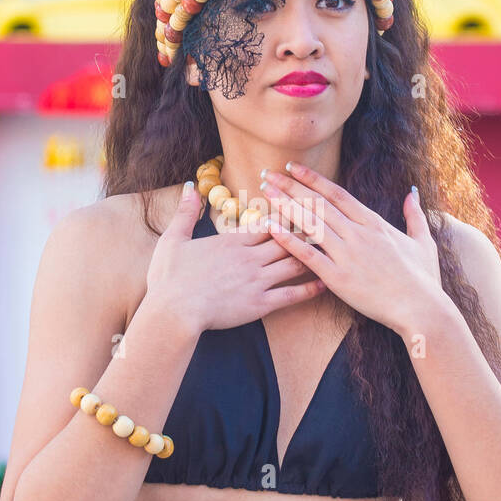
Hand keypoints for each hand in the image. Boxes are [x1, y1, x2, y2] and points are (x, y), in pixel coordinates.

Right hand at [144, 183, 324, 335]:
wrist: (173, 313)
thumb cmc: (169, 279)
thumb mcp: (173, 240)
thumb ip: (185, 212)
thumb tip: (192, 187)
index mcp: (232, 241)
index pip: (268, 222)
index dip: (286, 214)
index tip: (301, 207)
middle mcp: (250, 257)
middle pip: (287, 239)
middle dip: (306, 231)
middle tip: (327, 225)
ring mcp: (257, 281)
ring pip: (293, 263)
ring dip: (313, 255)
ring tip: (332, 249)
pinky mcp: (260, 304)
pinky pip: (292, 294)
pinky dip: (310, 288)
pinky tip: (324, 283)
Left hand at [257, 163, 445, 335]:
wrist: (422, 309)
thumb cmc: (424, 279)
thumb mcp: (423, 242)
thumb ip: (415, 214)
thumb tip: (412, 192)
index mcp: (375, 223)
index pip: (337, 194)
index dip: (313, 179)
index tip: (294, 167)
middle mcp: (358, 234)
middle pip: (318, 203)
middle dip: (290, 187)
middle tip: (269, 174)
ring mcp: (347, 255)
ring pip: (310, 223)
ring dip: (285, 205)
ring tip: (265, 193)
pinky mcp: (339, 278)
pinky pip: (308, 255)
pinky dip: (288, 240)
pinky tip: (271, 228)